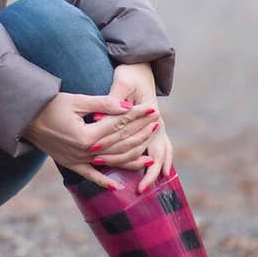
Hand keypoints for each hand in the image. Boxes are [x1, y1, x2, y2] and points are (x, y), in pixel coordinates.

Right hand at [24, 91, 160, 189]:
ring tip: (150, 156)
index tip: (153, 109)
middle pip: (119, 144)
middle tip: (157, 125)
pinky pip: (90, 176)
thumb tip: (127, 106)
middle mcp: (84, 152)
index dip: (138, 116)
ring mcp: (77, 161)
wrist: (24, 117)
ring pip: (111, 162)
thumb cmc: (49, 104)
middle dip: (140, 133)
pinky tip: (116, 187)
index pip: (120, 125)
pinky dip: (103, 181)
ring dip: (131, 158)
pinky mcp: (70, 164)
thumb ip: (103, 104)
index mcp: (87, 135)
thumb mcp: (77, 100)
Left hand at [94, 62, 172, 193]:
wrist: (140, 65)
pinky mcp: (149, 127)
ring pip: (159, 151)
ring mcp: (156, 125)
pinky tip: (142, 169)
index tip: (138, 181)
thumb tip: (97, 117)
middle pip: (159, 153)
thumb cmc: (130, 73)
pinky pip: (153, 146)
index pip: (151, 144)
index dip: (144, 164)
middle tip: (141, 191)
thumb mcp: (122, 82)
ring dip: (150, 168)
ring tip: (143, 187)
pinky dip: (147, 158)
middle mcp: (157, 122)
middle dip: (150, 174)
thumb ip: (110, 100)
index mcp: (152, 113)